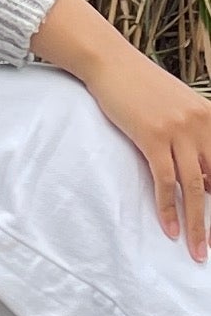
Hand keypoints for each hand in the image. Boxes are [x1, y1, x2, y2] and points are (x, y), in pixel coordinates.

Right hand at [82, 50, 210, 262]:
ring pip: (195, 187)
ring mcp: (179, 130)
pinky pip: (165, 181)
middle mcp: (202, 124)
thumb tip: (203, 178)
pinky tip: (170, 229)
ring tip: (196, 250)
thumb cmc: (142, 88)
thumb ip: (194, 139)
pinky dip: (168, 208)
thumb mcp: (178, 109)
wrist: (113, 65)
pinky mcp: (153, 137)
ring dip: (197, 223)